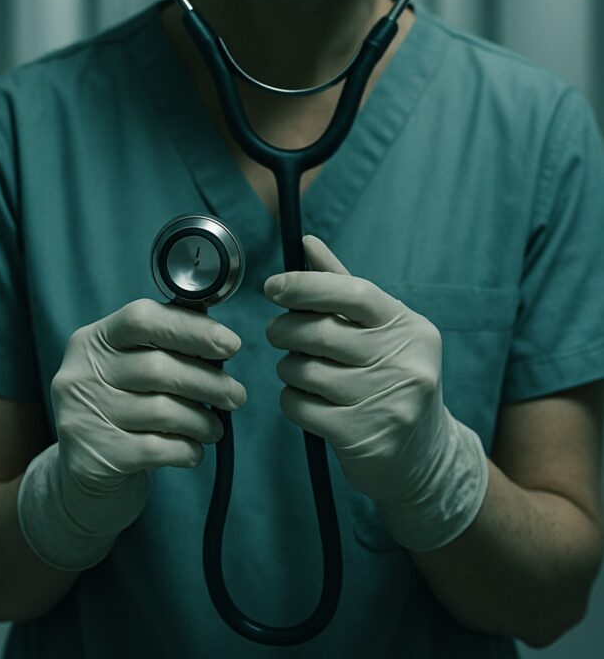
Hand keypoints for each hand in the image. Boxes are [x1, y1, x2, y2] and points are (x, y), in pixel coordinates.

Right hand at [18, 298, 245, 569]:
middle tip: (236, 395)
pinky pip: (155, 449)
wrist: (82, 475)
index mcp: (93, 339)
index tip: (231, 345)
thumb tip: (216, 333)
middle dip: (208, 382)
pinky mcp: (92, 457)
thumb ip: (165, 344)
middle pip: (158, 368)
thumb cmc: (121, 409)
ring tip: (215, 428)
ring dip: (201, 420)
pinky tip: (194, 450)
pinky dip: (185, 449)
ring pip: (161, 411)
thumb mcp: (130, 367)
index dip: (191, 328)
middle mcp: (80, 373)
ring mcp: (80, 416)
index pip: (142, 318)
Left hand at [263, 235, 487, 550]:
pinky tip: (306, 400)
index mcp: (408, 327)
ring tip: (299, 370)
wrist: (426, 456)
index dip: (306, 285)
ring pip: (304, 370)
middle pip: (320, 333)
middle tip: (277, 332)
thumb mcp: (380, 329)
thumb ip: (342, 285)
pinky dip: (291, 399)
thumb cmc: (393, 377)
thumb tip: (306, 242)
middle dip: (285, 329)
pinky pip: (300, 406)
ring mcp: (386, 402)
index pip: (352, 292)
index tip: (273, 287)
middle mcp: (404, 362)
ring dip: (288, 367)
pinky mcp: (363, 437)